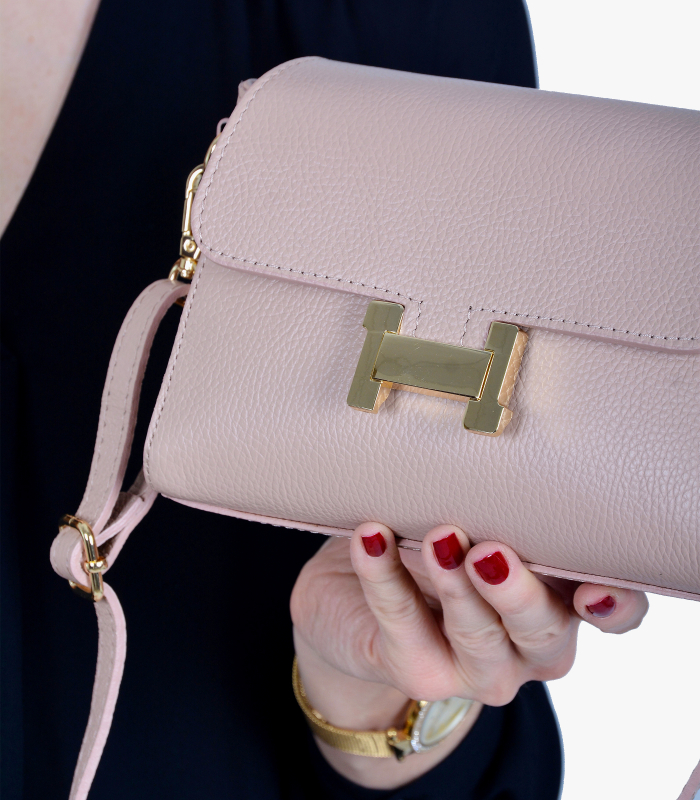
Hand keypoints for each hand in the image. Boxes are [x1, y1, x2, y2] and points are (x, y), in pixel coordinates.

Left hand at [290, 522, 647, 788]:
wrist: (356, 597)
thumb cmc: (430, 546)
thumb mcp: (473, 518)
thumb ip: (496, 505)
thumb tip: (491, 451)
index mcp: (560, 601)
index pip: (611, 610)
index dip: (614, 606)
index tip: (594, 589)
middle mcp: (530, 645)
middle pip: (543, 630)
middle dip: (518, 593)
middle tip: (490, 551)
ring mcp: (477, 668)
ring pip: (477, 637)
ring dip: (457, 588)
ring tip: (438, 540)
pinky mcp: (419, 671)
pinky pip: (401, 623)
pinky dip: (384, 575)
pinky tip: (371, 539)